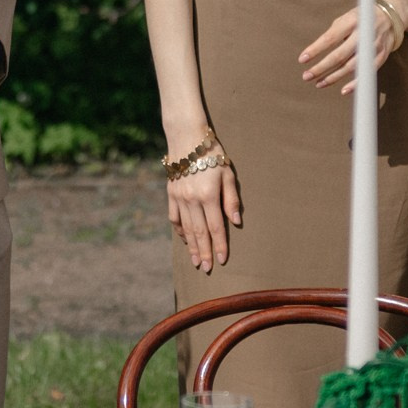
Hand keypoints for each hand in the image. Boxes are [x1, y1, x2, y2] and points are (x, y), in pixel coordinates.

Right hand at [167, 157, 240, 274]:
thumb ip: (231, 199)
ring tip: (196, 262)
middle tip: (208, 269)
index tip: (222, 261)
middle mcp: (192, 200)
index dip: (220, 245)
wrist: (187, 139)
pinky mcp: (171, 194)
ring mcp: (179, 198)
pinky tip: (185, 240)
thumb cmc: (213, 155)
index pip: (216, 227)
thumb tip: (236, 222)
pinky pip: (174, 218)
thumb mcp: (228, 174)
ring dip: (192, 247)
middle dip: (205, 252)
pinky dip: (179, 231)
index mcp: (208, 196)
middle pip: (199, 232)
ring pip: (186, 229)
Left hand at [296, 0, 399, 93]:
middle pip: (339, 55)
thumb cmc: (360, 18)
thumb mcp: (345, 18)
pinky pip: (367, 73)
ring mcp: (373, 46)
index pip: (330, 38)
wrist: (390, 16)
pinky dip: (356, 83)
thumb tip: (316, 52)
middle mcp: (363, 34)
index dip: (316, 49)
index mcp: (351, 21)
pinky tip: (343, 90)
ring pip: (352, 66)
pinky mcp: (381, 56)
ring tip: (318, 83)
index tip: (302, 59)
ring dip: (334, 77)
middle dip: (321, 67)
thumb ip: (333, 33)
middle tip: (306, 76)